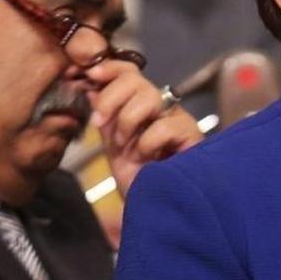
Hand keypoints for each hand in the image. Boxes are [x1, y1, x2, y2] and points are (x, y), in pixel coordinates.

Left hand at [85, 61, 203, 198]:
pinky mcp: (191, 135)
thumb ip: (104, 117)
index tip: (88, 74)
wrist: (157, 211)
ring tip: (127, 147)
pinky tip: (150, 159)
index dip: (108, 68)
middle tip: (100, 122)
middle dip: (110, 98)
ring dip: (128, 122)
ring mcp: (177, 119)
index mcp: (141, 106)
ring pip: (148, 96)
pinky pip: (164, 126)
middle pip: (135, 78)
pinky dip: (148, 143)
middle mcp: (161, 108)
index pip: (128, 72)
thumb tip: (89, 85)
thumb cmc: (139, 181)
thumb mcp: (113, 146)